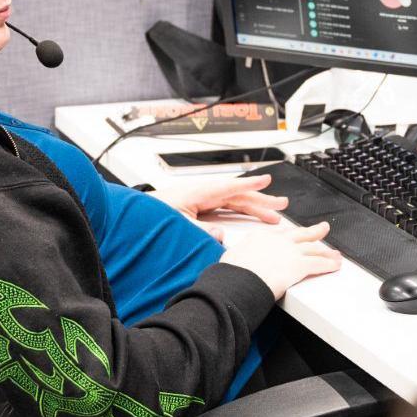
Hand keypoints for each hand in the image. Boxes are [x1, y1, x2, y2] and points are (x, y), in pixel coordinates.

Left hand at [151, 173, 288, 224]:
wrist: (135, 217)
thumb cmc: (151, 215)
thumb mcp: (177, 224)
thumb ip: (200, 230)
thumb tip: (221, 235)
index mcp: (198, 192)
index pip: (229, 187)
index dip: (249, 185)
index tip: (266, 181)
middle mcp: (203, 194)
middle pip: (237, 195)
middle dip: (261, 200)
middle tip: (281, 204)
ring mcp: (203, 200)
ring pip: (234, 202)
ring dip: (254, 208)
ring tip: (273, 216)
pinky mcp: (200, 208)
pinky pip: (226, 208)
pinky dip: (241, 211)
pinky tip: (251, 218)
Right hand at [219, 222, 341, 300]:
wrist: (239, 280)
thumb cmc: (232, 274)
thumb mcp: (230, 258)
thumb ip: (236, 257)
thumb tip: (232, 262)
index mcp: (260, 237)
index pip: (279, 232)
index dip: (290, 233)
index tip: (294, 233)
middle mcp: (277, 241)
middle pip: (300, 234)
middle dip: (313, 232)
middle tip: (322, 229)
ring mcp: (290, 251)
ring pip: (313, 248)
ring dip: (326, 251)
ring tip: (334, 254)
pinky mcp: (299, 264)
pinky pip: (319, 262)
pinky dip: (329, 264)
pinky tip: (335, 265)